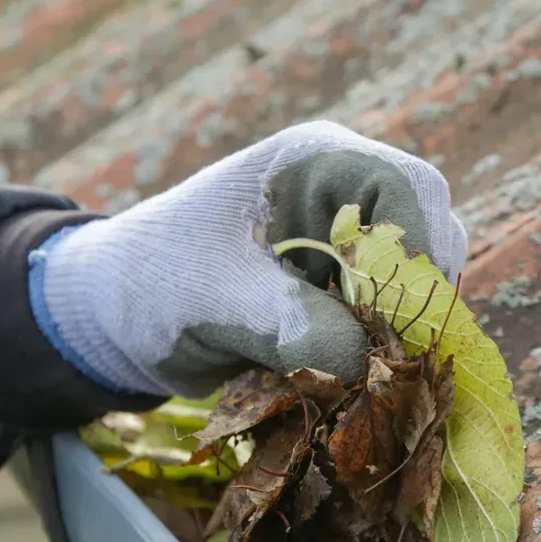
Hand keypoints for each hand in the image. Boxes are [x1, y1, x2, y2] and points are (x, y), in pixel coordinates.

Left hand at [30, 121, 467, 397]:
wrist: (121, 316)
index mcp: (313, 164)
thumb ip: (298, 327)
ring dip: (386, 339)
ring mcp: (337, 250)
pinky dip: (365, 357)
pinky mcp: (328, 296)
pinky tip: (332, 377)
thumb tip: (373, 369)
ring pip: (405, 293)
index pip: (405, 191)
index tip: (397, 325)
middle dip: (407, 308)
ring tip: (346, 375)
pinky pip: (375, 326)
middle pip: (420, 244)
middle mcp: (337, 200)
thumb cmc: (156, 281)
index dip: (416, 256)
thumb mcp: (221, 299)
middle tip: (376, 363)